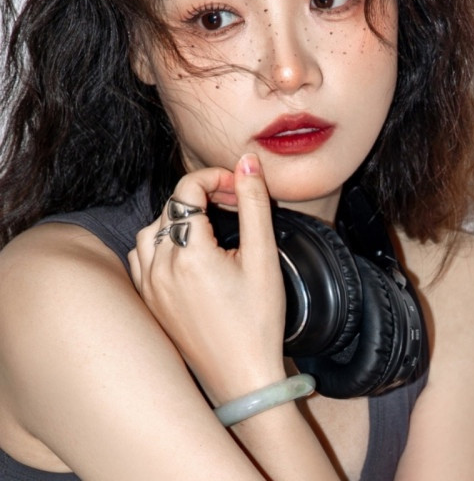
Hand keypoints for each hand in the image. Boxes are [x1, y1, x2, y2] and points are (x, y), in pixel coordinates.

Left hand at [128, 154, 286, 404]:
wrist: (244, 378)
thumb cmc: (258, 321)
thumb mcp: (263, 257)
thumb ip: (254, 203)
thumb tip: (248, 163)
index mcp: (189, 254)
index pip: (187, 189)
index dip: (216, 178)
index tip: (240, 188)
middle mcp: (160, 267)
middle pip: (171, 207)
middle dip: (202, 196)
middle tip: (234, 205)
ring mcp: (150, 287)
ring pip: (151, 230)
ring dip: (179, 218)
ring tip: (212, 227)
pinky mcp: (149, 302)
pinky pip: (142, 257)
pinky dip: (161, 243)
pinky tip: (188, 252)